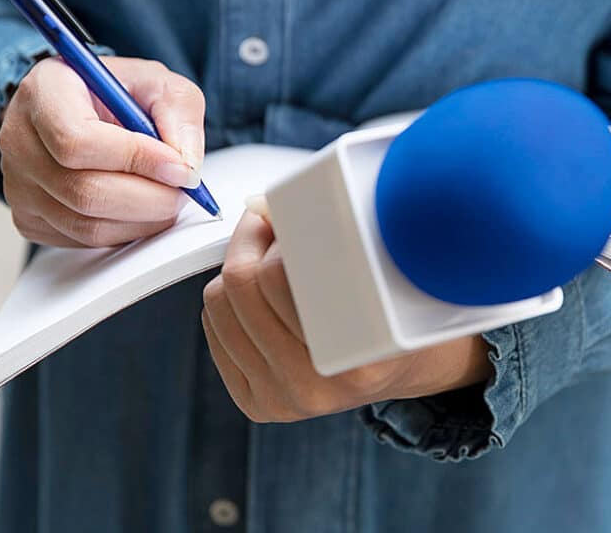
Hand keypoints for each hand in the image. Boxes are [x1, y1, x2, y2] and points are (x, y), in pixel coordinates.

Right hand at [0, 55, 204, 246]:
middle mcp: (19, 139)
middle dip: (150, 198)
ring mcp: (18, 185)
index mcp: (44, 92)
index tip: (179, 167)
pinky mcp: (28, 219)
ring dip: (143, 220)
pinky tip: (140, 209)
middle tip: (183, 190)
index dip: (136, 159)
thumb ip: (179, 113)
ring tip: (167, 197)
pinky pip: (83, 241)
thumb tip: (186, 165)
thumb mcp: (156, 82)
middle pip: (84, 191)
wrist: (80, 110)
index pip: (77, 139)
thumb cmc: (115, 94)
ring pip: (87, 225)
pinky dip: (125, 231)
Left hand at [201, 210, 492, 422]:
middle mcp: (319, 384)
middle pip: (240, 285)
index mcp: (360, 356)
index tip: (286, 214)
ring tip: (271, 261)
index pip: (277, 275)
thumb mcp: (383, 265)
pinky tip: (261, 297)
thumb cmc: (392, 308)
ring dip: (238, 270)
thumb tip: (261, 205)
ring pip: (218, 305)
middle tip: (272, 225)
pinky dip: (229, 302)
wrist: (397, 366)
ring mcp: (285, 399)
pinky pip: (213, 331)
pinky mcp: (259, 404)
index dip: (276, 232)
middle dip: (251, 241)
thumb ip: (331, 232)